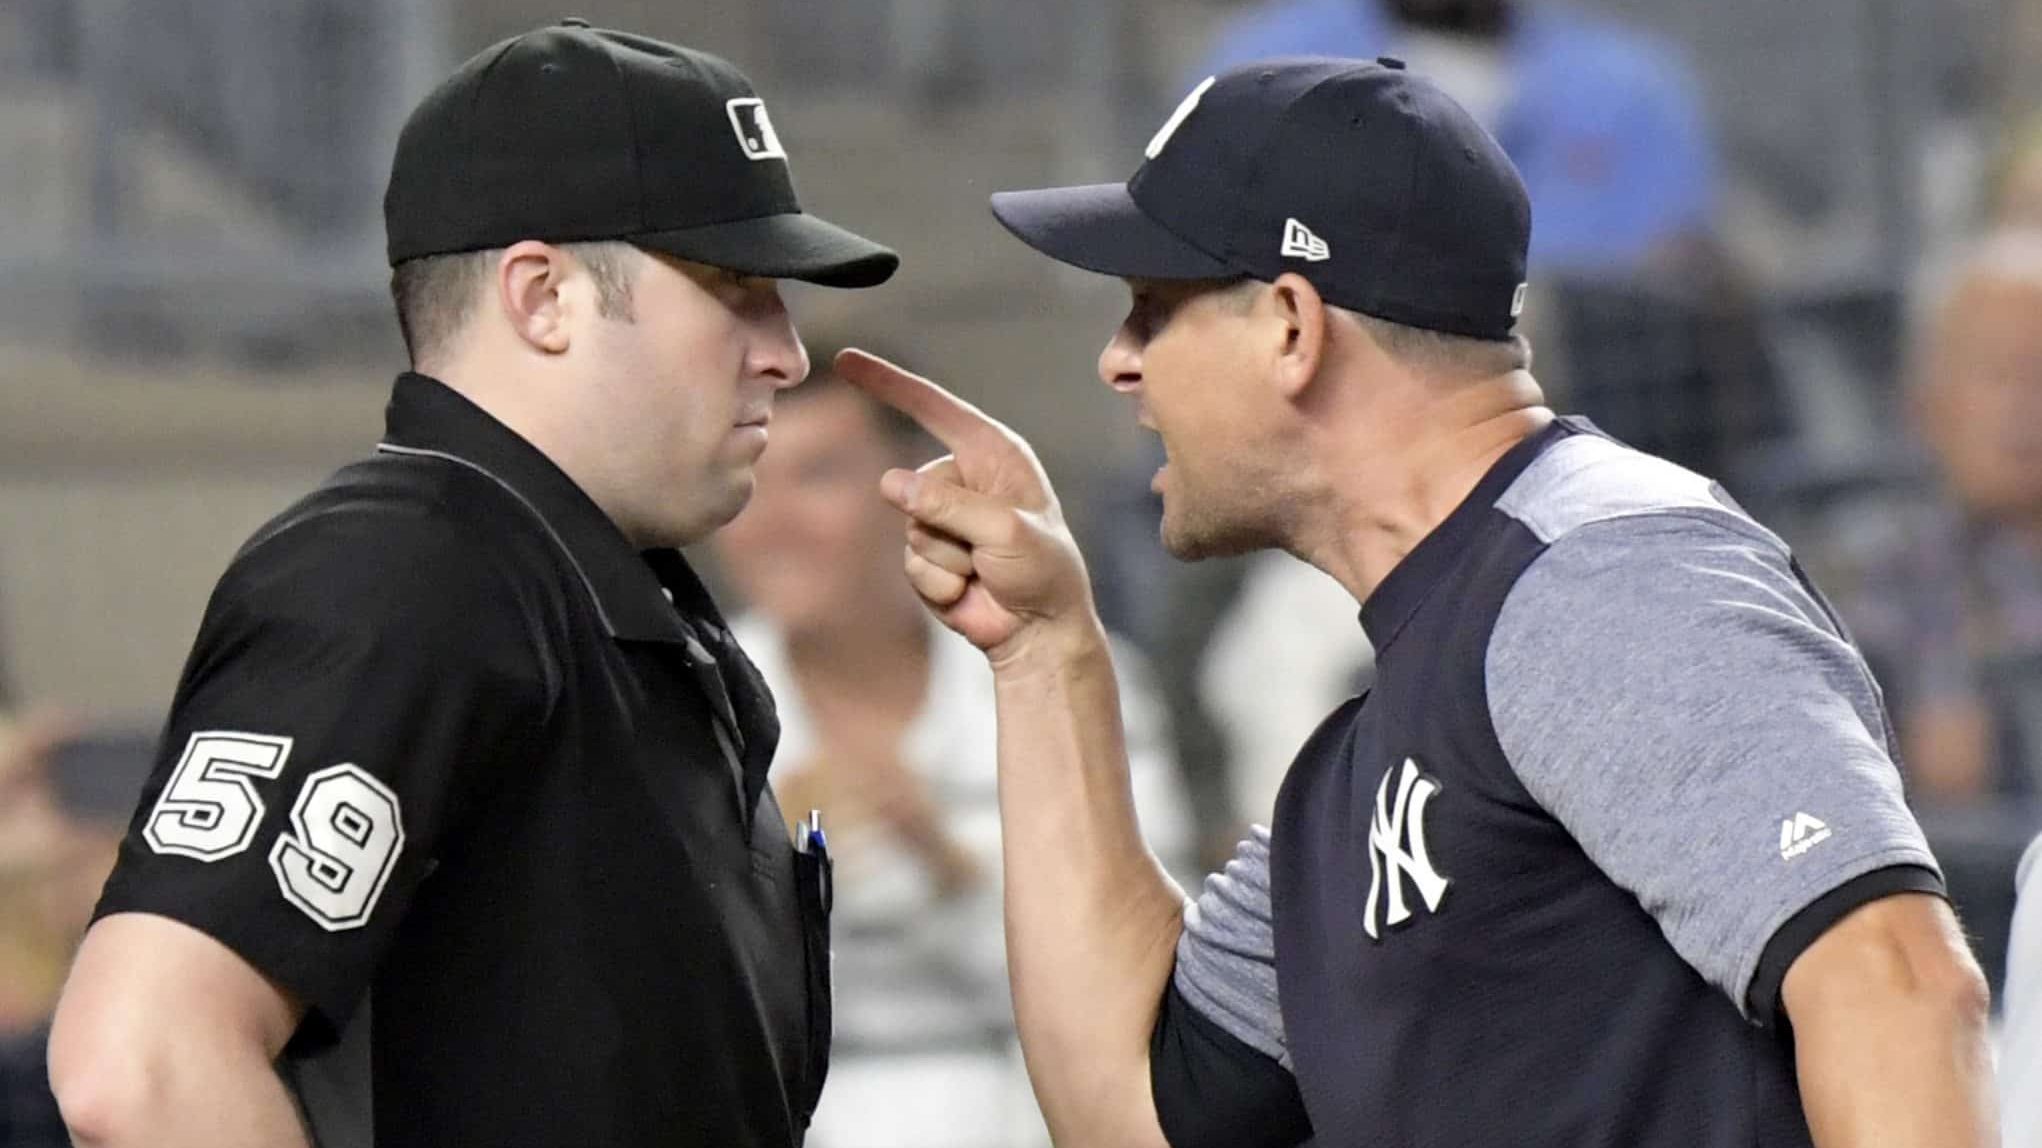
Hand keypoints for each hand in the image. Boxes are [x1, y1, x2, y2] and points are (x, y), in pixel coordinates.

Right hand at [833, 349, 1097, 663]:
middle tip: (989, 551)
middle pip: (914, 486)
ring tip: (985, 570)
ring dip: (946, 559)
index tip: (846, 361)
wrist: (1041, 631)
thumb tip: (889, 482)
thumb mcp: (1004, 528)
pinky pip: (911, 564)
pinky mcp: (930, 556)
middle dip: (945, 524)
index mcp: (994, 454)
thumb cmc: (1043, 570)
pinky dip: (940, 584)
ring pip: (910, 528)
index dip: (889, 384)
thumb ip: (947, 504)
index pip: (933, 408)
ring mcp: (944, 519)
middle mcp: (966, 480)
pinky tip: (971, 590)